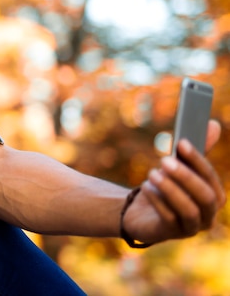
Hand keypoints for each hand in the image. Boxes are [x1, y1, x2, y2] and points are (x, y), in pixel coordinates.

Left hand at [123, 120, 226, 244]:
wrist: (143, 213)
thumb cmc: (167, 187)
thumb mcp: (179, 168)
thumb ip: (196, 151)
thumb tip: (214, 124)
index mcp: (215, 196)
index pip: (211, 178)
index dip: (197, 160)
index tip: (181, 142)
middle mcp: (208, 214)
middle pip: (204, 196)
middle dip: (185, 176)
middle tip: (164, 159)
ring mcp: (191, 226)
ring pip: (188, 209)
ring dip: (170, 189)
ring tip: (152, 173)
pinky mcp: (172, 233)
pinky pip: (168, 217)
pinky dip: (157, 200)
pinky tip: (145, 187)